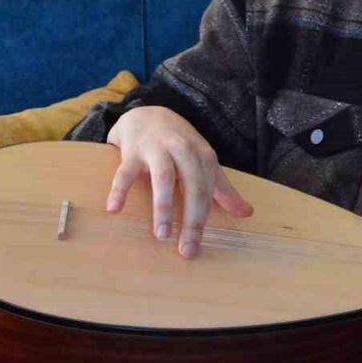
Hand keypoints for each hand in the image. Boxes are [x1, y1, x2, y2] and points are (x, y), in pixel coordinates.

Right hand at [105, 106, 252, 258]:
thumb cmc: (181, 145)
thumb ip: (223, 189)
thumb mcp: (205, 163)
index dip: (203, 220)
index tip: (196, 247)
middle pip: (193, 187)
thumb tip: (247, 213)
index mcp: (204, 157)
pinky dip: (119, 189)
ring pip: (163, 178)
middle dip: (191, 219)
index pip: (208, 192)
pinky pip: (125, 171)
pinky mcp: (132, 150)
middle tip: (185, 249)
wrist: (148, 114)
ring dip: (163, 206)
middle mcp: (184, 151)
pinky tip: (114, 208)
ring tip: (161, 235)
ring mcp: (157, 149)